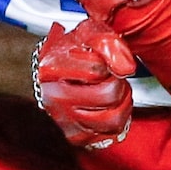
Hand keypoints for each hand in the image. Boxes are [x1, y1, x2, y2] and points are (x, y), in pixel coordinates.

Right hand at [33, 20, 137, 149]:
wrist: (44, 74)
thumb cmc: (67, 52)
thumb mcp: (87, 34)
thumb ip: (108, 44)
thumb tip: (126, 68)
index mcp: (54, 69)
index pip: (97, 70)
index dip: (108, 64)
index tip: (102, 63)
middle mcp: (56, 98)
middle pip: (109, 95)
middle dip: (118, 84)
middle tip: (111, 78)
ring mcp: (65, 120)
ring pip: (113, 120)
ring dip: (122, 104)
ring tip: (112, 92)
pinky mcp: (75, 136)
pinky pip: (109, 135)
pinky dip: (118, 121)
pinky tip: (109, 108)